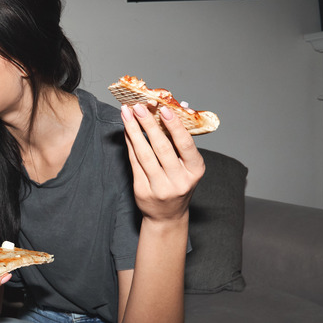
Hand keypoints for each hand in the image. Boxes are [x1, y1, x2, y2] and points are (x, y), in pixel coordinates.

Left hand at [120, 104, 204, 222]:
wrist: (167, 215)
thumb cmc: (178, 182)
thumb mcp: (187, 165)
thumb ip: (179, 140)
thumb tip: (171, 109)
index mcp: (195, 171)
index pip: (185, 145)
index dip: (175, 126)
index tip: (164, 109)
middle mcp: (179, 180)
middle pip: (161, 148)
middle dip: (148, 124)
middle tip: (138, 106)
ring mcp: (160, 187)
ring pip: (144, 155)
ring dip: (134, 131)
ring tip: (126, 114)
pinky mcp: (143, 190)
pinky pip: (134, 162)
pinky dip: (130, 144)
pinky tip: (127, 130)